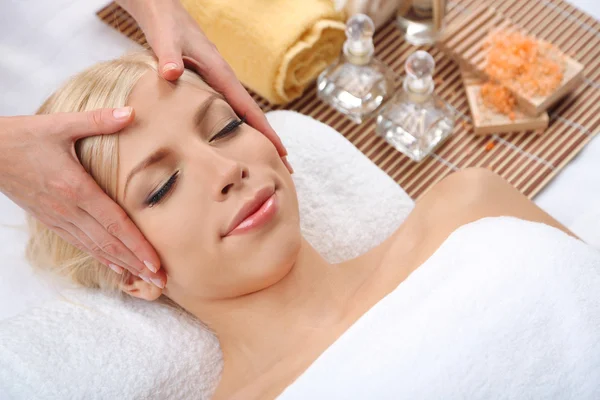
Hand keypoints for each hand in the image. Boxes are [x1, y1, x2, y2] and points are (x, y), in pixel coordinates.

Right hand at [0, 109, 164, 285]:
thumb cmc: (23, 137)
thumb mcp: (60, 125)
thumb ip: (98, 120)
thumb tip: (132, 113)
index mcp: (75, 189)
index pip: (114, 223)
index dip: (136, 245)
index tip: (155, 262)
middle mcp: (68, 210)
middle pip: (109, 242)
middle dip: (136, 263)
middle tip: (161, 281)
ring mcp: (58, 218)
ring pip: (96, 247)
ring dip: (122, 264)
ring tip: (145, 279)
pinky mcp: (50, 220)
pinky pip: (80, 243)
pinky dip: (100, 256)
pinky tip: (115, 266)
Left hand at [116, 0, 291, 171]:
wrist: (162, 9)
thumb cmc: (165, 23)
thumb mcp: (165, 38)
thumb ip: (169, 55)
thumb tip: (171, 73)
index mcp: (220, 73)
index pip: (249, 108)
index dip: (265, 132)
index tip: (281, 153)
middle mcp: (224, 80)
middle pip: (253, 116)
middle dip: (270, 142)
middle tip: (286, 170)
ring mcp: (218, 83)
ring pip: (242, 115)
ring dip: (256, 137)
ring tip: (267, 162)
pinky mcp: (209, 84)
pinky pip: (228, 111)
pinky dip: (238, 129)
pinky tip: (237, 143)